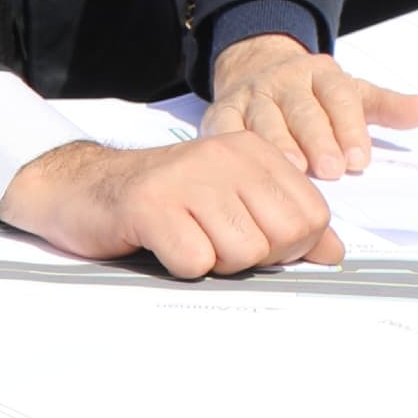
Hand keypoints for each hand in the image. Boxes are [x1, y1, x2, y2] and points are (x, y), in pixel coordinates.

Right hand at [0, 135, 339, 278]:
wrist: (83, 188)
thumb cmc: (164, 201)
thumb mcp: (232, 200)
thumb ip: (285, 221)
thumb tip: (334, 252)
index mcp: (254, 151)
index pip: (312, 214)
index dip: (290, 246)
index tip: (256, 242)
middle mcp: (225, 155)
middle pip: (281, 237)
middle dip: (253, 257)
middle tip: (214, 242)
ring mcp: (188, 177)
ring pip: (241, 253)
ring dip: (213, 263)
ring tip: (186, 239)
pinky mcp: (151, 205)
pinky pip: (194, 261)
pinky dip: (180, 266)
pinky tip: (161, 244)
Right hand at [201, 34, 417, 179]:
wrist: (257, 71)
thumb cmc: (313, 95)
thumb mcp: (352, 94)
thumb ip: (388, 106)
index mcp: (321, 72)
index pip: (339, 96)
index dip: (350, 127)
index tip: (361, 158)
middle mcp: (285, 80)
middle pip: (303, 109)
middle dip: (318, 139)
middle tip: (331, 169)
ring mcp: (252, 95)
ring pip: (264, 120)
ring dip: (279, 146)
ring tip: (295, 171)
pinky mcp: (221, 112)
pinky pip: (226, 129)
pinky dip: (235, 147)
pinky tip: (245, 168)